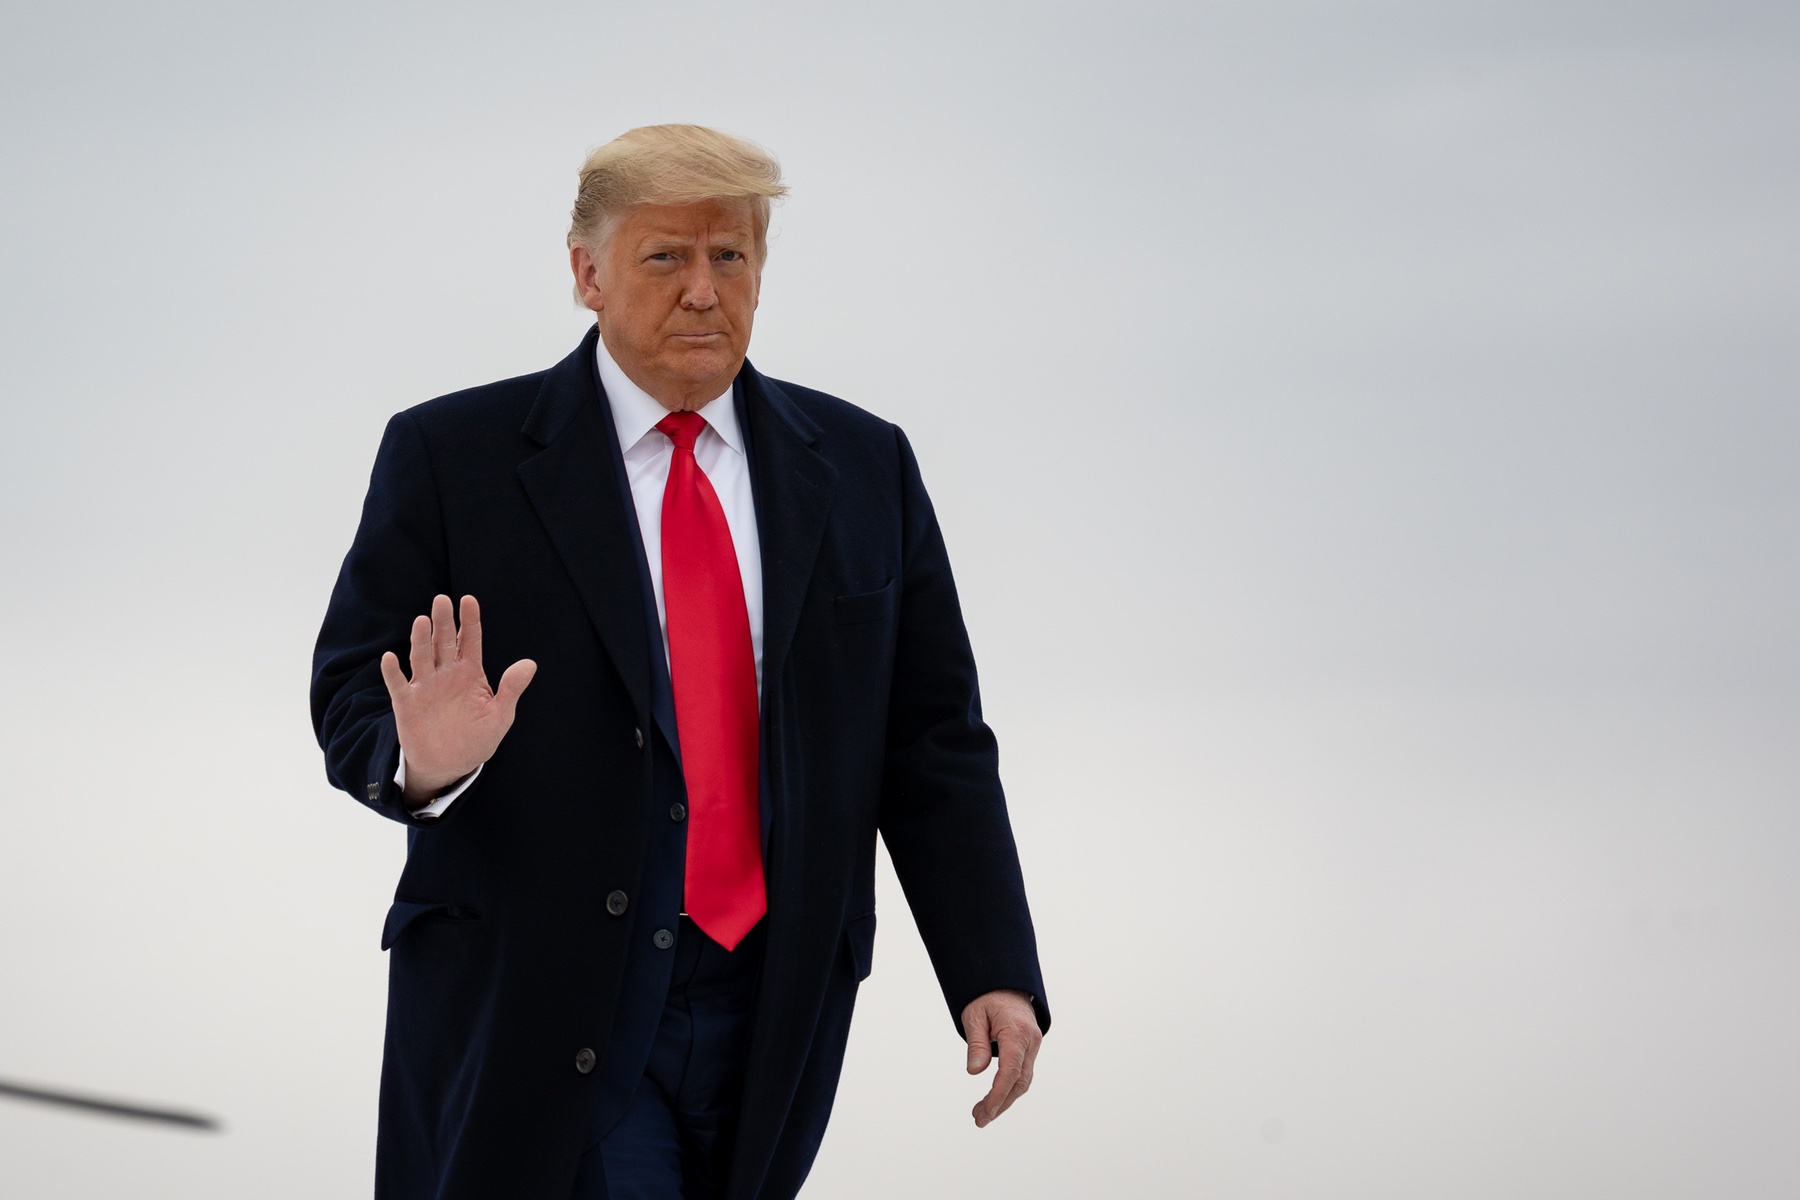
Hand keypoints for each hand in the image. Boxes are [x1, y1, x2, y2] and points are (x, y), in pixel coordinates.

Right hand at [379, 594, 536, 803]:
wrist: (450, 765)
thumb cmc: (476, 738)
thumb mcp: (500, 715)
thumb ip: (511, 688)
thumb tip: (530, 663)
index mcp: (470, 672)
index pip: (470, 640)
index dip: (469, 620)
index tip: (469, 599)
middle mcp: (446, 674)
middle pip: (444, 642)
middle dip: (443, 622)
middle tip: (442, 600)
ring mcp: (425, 686)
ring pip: (422, 657)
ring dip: (421, 640)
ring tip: (423, 621)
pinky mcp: (407, 704)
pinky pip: (399, 685)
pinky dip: (393, 672)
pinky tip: (390, 658)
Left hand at [961, 989, 1041, 1127]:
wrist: (1006, 982)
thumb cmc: (987, 996)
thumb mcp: (974, 1015)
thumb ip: (976, 1043)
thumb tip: (974, 1071)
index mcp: (1016, 1031)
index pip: (1010, 1071)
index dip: (998, 1095)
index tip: (985, 1112)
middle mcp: (1030, 1040)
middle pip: (1019, 1081)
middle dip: (1000, 1103)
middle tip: (979, 1119)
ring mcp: (1033, 1045)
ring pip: (1023, 1080)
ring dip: (1004, 1099)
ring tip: (982, 1113)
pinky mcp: (1030, 1048)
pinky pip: (1022, 1073)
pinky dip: (1009, 1088)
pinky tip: (994, 1099)